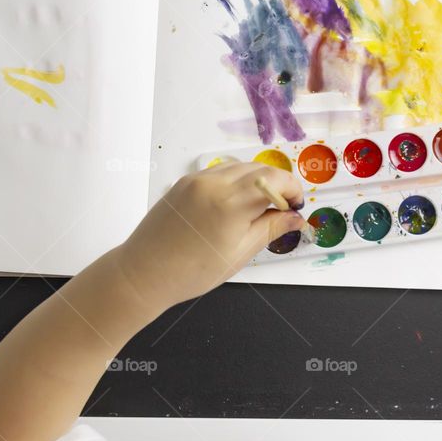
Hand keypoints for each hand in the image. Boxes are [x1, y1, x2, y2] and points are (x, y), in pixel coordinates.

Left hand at [116, 162, 304, 307]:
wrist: (145, 272)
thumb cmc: (192, 272)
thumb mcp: (240, 253)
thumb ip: (271, 229)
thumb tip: (295, 217)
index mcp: (231, 204)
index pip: (275, 180)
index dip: (293, 189)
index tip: (296, 206)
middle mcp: (214, 183)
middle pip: (260, 169)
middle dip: (278, 184)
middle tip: (283, 208)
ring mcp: (197, 179)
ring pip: (240, 167)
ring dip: (257, 180)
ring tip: (259, 207)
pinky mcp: (185, 181)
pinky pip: (220, 171)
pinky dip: (236, 180)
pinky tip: (236, 202)